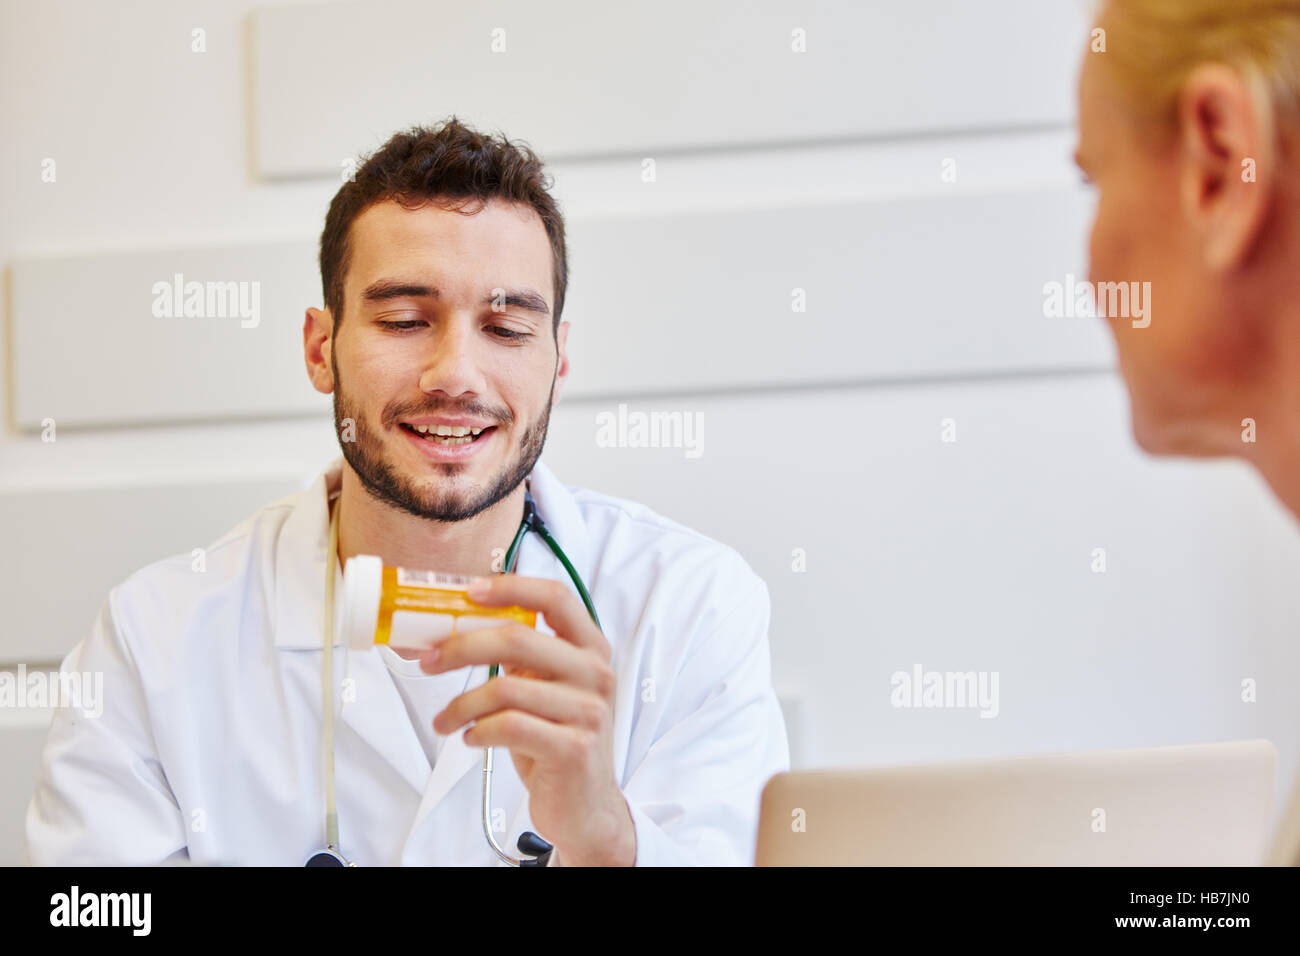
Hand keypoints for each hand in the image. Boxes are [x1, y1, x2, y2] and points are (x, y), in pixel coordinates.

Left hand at [420, 574, 636, 865]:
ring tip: (446, 720)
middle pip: (516, 639)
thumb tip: (458, 630)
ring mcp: (588, 712)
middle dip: (461, 648)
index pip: (555, 598)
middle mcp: (596, 674)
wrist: (586, 806)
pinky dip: (477, 731)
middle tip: (429, 661)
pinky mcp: (572, 749)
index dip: (511, 587)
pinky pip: (508, 727)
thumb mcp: (547, 689)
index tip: (469, 591)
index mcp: (591, 648)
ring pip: (504, 688)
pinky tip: (471, 738)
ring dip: (461, 704)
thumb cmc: (557, 740)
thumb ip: (522, 658)